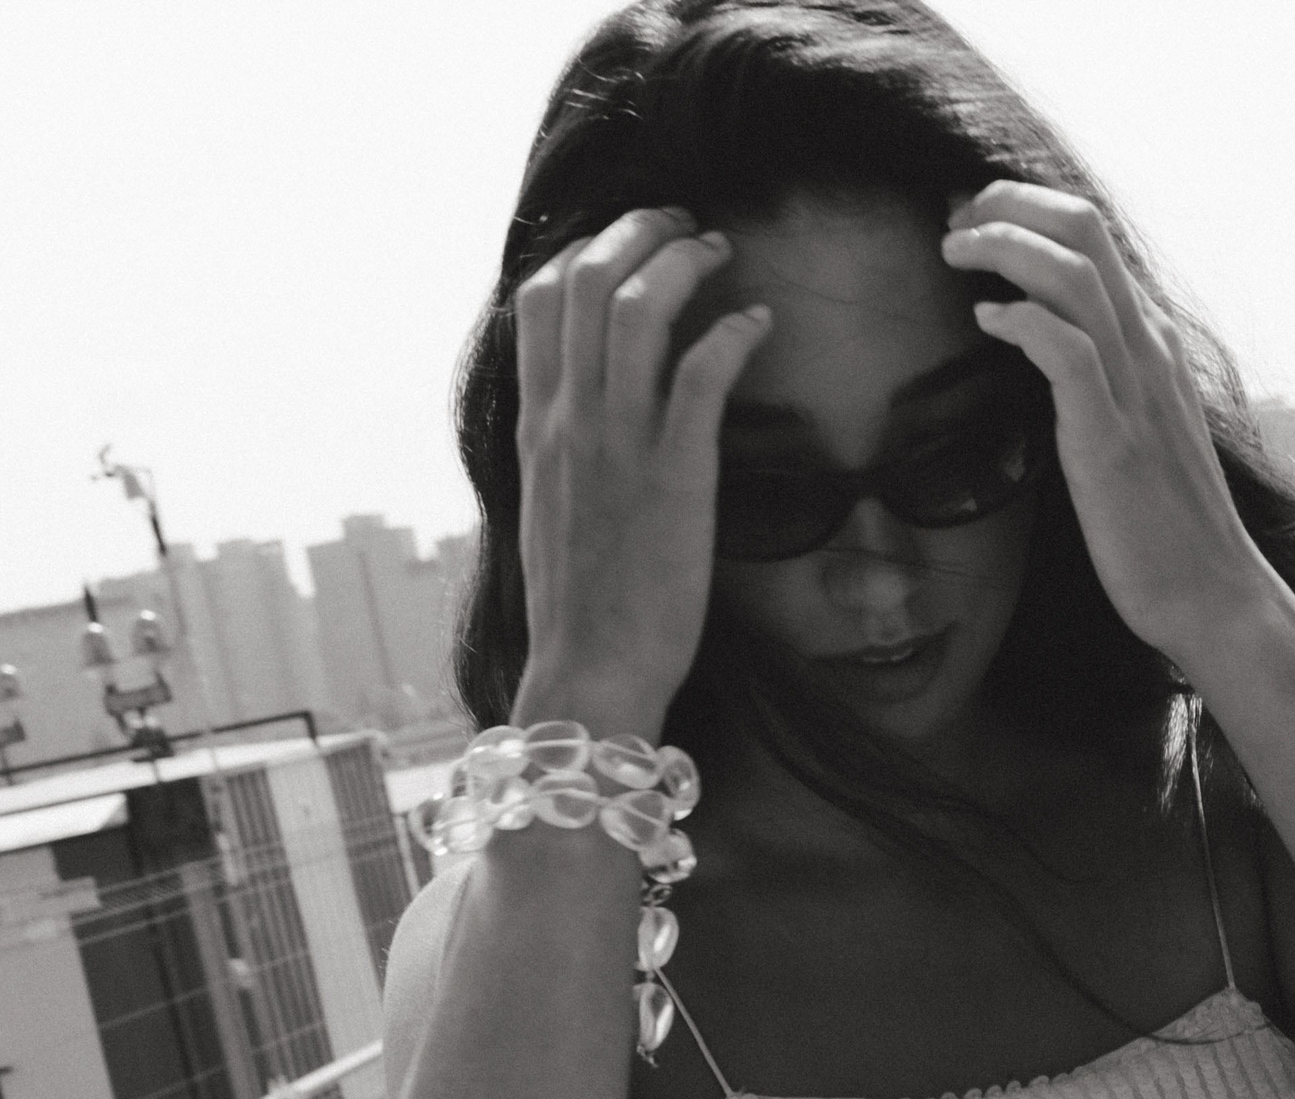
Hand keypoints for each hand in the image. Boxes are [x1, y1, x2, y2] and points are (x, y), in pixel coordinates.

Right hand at [513, 207, 770, 731]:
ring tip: (720, 253)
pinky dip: (733, 331)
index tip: (625, 246)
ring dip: (685, 262)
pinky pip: (702, 371)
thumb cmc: (579, 610)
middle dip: (639, 230)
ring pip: (638, 305)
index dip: (583, 250)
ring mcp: (619, 444)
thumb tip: (578, 420)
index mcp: (536, 428)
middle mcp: (569, 421)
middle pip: (586, 278)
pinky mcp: (675, 475)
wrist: (590, 675)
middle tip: (683, 227)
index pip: (538, 300)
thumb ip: (560, 454)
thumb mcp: (550, 513)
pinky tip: (757, 324)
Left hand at [941, 183, 1268, 671]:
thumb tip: (1052, 354)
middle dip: (1008, 206)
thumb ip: (1104, 382)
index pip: (1095, 238)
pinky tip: (985, 320)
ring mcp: (1135, 389)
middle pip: (1083, 228)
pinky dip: (1022, 321)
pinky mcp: (1112, 438)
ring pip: (1074, 275)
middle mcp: (1150, 348)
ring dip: (1004, 247)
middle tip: (954, 221)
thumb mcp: (1136, 428)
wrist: (1211, 593)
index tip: (976, 222)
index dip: (1029, 210)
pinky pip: (1068, 352)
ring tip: (955, 252)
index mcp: (1153, 342)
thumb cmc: (1165, 524)